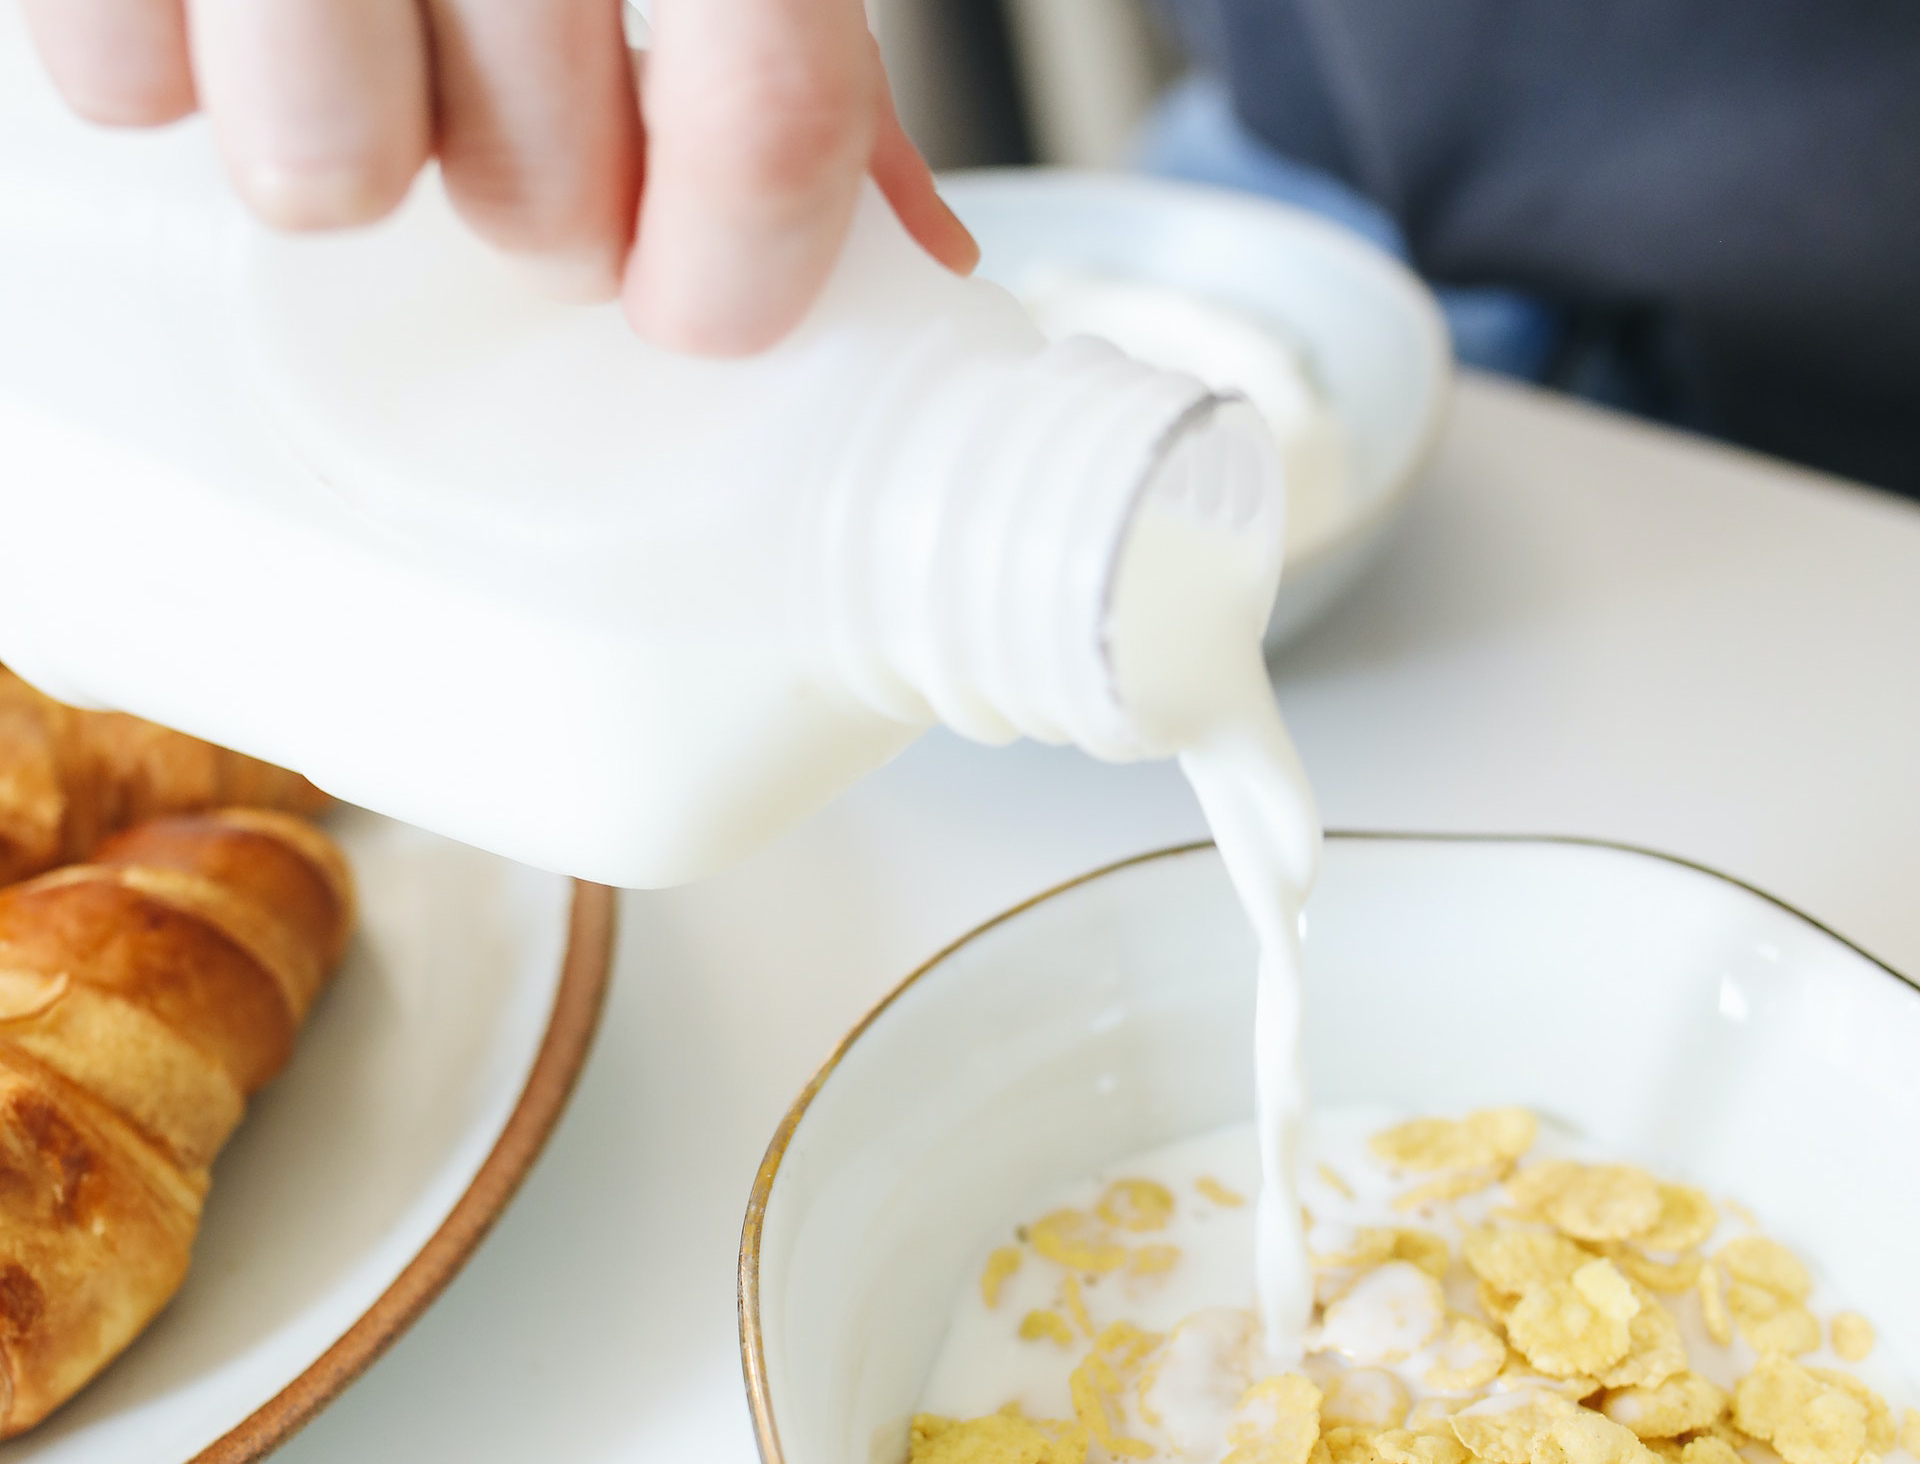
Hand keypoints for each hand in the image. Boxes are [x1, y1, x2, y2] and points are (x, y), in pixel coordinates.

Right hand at [20, 0, 979, 353]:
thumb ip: (804, 43)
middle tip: (509, 94)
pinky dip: (164, 63)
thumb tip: (912, 257)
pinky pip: (119, 83)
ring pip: (324, 172)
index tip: (701, 305)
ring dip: (352, 150)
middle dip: (538, 202)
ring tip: (355, 31)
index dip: (742, 269)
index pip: (771, 117)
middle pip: (538, 191)